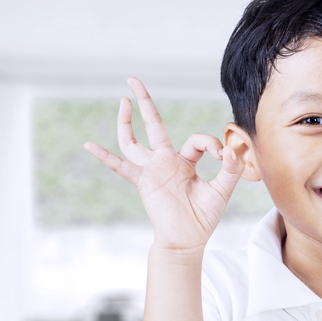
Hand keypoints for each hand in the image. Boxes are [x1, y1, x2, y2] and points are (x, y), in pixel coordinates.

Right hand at [84, 78, 243, 255]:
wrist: (188, 240)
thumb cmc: (203, 217)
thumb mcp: (222, 190)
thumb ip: (230, 169)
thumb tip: (233, 149)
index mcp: (186, 162)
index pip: (197, 141)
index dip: (212, 144)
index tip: (224, 156)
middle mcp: (166, 162)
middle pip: (153, 125)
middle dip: (145, 103)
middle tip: (133, 80)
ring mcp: (152, 170)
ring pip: (133, 141)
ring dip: (126, 121)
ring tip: (123, 99)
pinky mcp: (143, 182)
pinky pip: (121, 167)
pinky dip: (105, 157)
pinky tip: (89, 145)